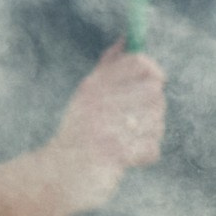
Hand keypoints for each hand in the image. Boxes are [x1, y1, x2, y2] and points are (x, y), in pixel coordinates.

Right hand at [42, 44, 164, 211]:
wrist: (58, 175)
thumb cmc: (79, 131)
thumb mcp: (88, 95)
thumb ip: (109, 67)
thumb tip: (128, 39)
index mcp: (93, 87)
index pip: (140, 63)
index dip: (151, 69)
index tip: (153, 78)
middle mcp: (99, 104)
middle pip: (154, 91)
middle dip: (152, 106)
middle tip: (133, 119)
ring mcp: (108, 129)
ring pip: (157, 121)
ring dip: (147, 134)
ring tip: (124, 140)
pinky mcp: (117, 155)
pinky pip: (152, 148)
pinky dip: (142, 156)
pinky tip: (124, 158)